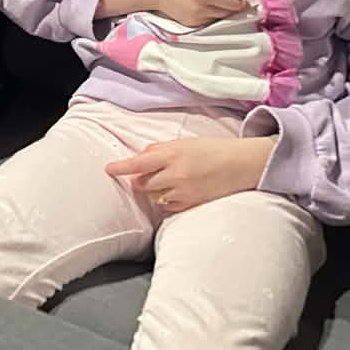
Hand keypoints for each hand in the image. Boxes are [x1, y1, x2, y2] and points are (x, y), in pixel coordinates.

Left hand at [105, 135, 274, 212]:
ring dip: (155, 191)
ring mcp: (183, 192)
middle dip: (141, 180)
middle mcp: (175, 175)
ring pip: (154, 197)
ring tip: (171, 181)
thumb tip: (141, 157)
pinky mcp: (191, 204)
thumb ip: (160, 150)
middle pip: (142, 184)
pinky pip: (168, 207)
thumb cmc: (212, 150)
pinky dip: (167, 200)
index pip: (138, 163)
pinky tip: (179, 191)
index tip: (108, 170)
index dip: (120, 167)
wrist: (241, 165)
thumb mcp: (183, 143)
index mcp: (171, 154)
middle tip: (151, 173)